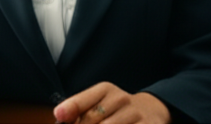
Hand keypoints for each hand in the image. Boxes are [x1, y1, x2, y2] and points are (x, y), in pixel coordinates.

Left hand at [53, 82, 170, 123]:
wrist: (150, 111)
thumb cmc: (115, 110)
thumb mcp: (99, 103)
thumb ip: (79, 110)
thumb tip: (60, 116)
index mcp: (105, 90)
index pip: (84, 100)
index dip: (71, 108)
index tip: (59, 115)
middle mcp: (121, 99)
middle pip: (93, 119)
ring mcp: (135, 114)